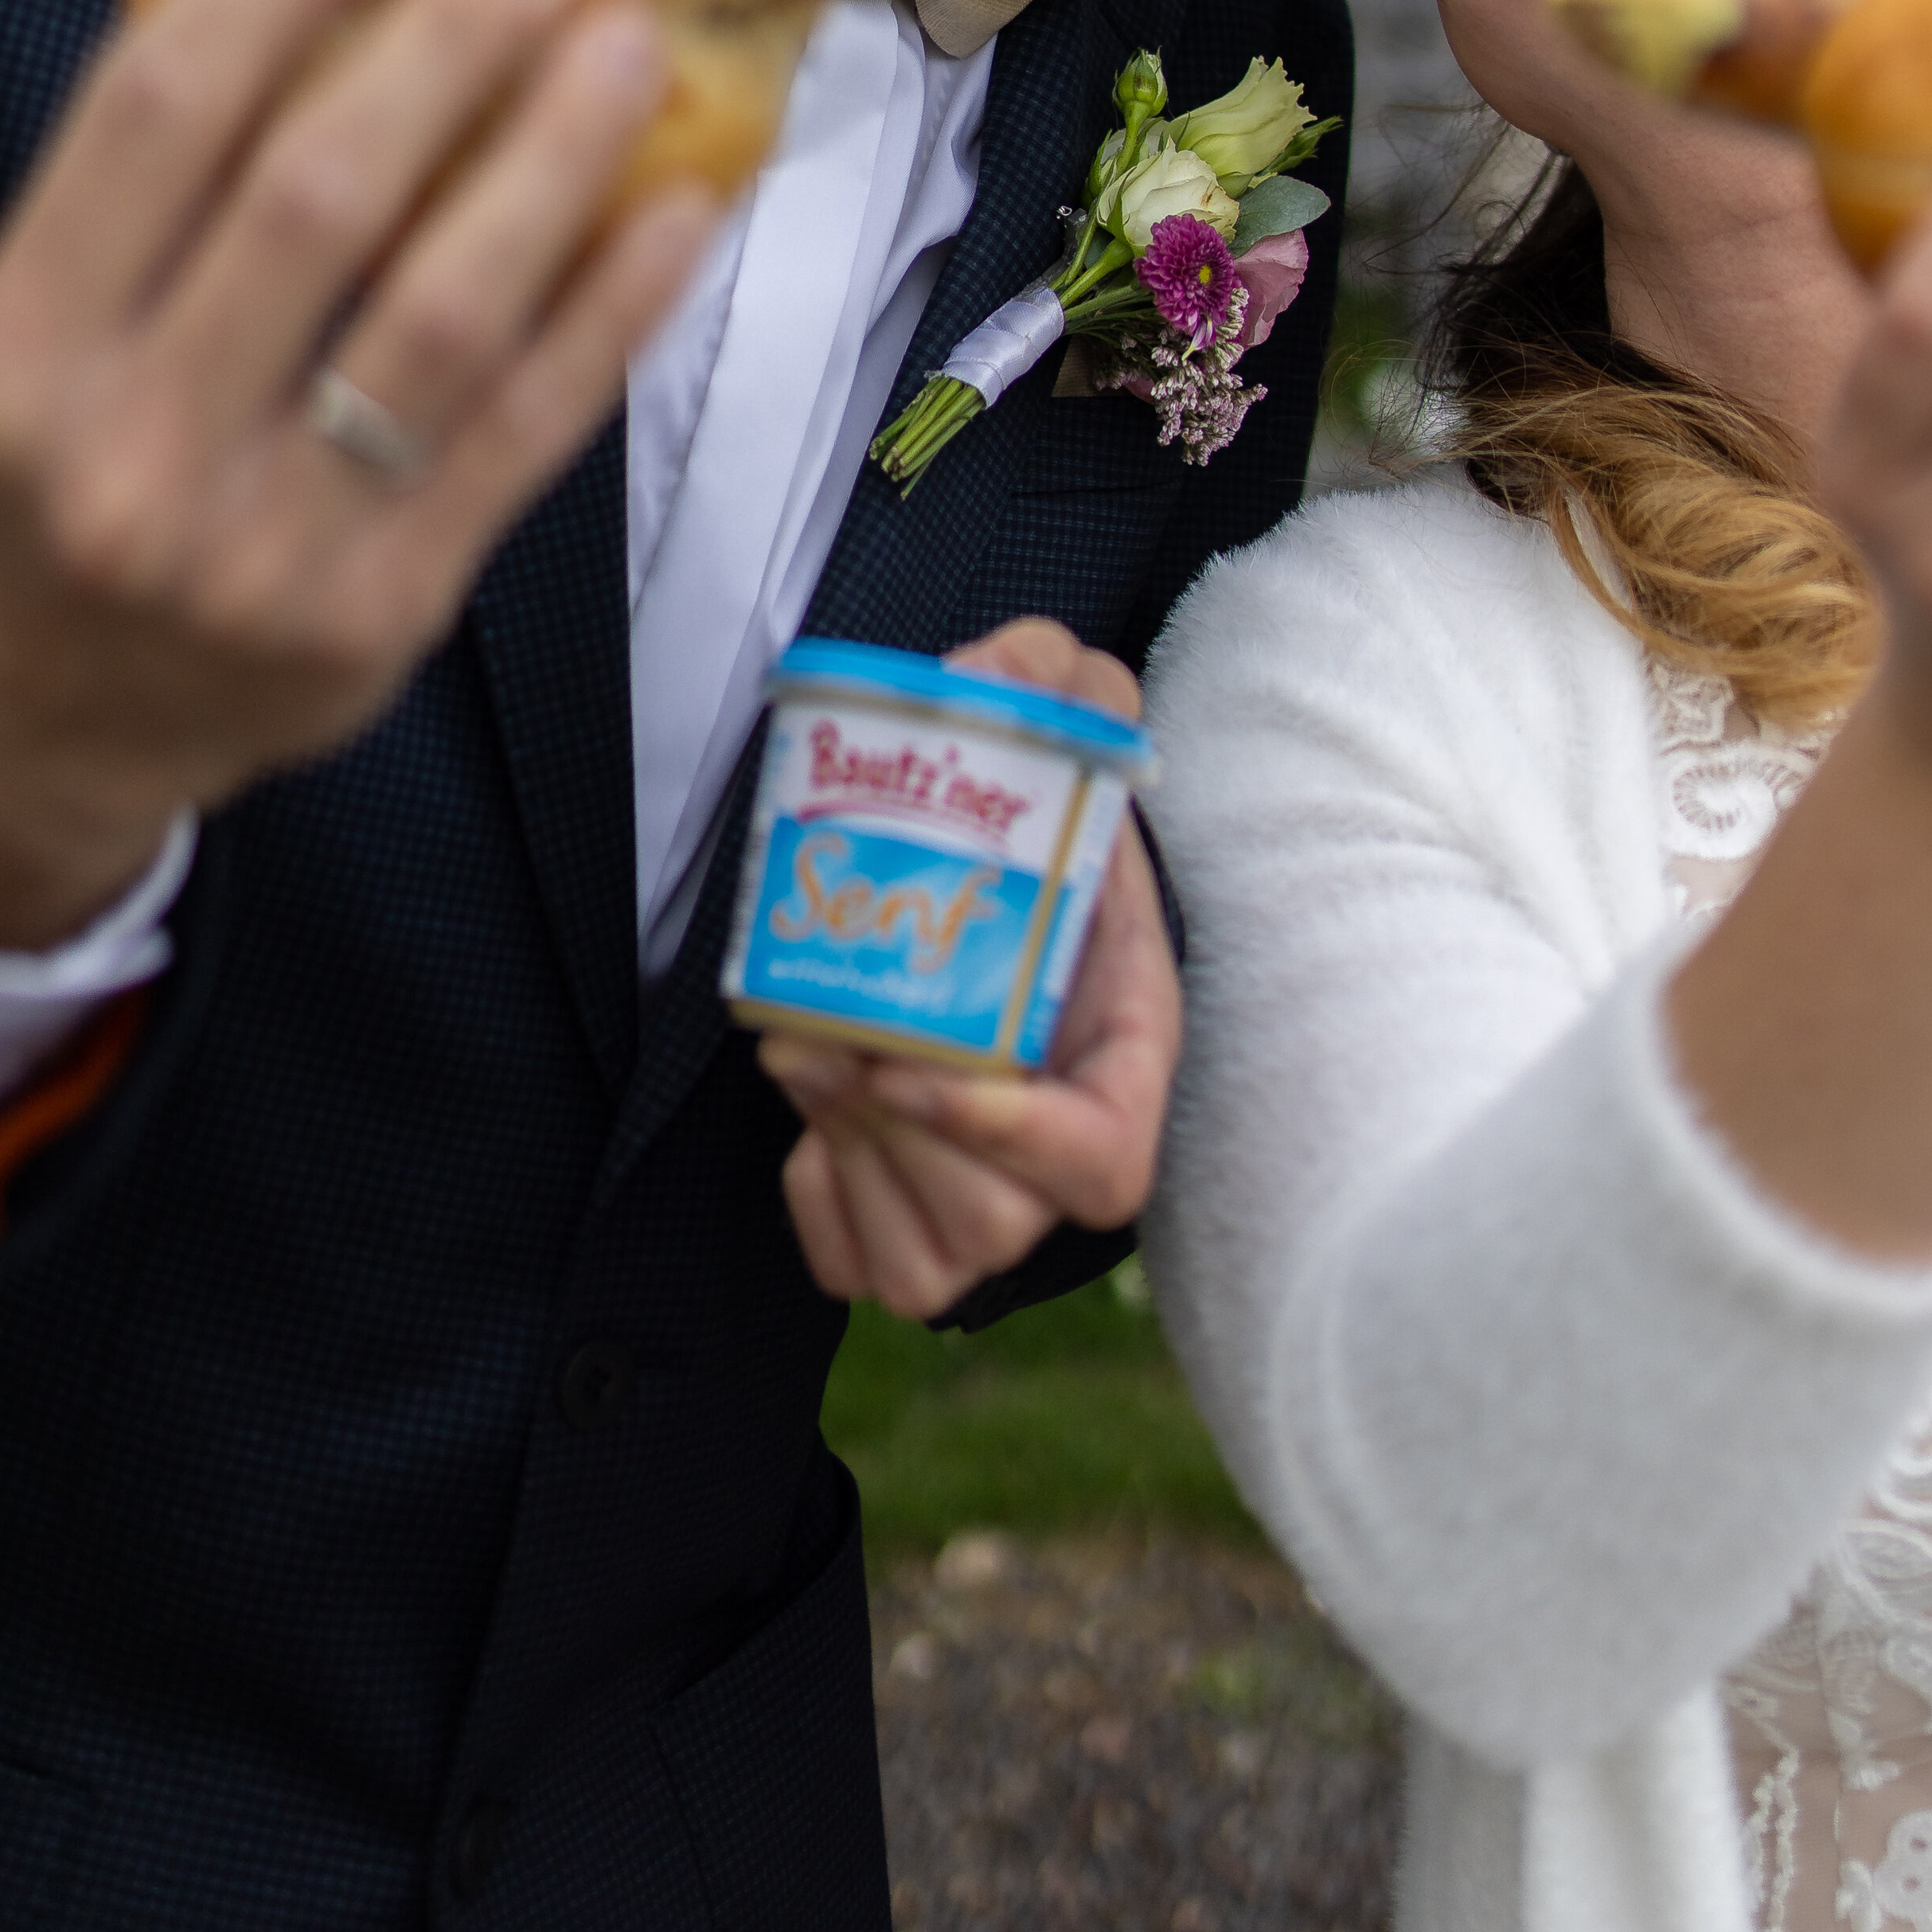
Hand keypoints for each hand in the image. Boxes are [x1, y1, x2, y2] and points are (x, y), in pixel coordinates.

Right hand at [0, 0, 719, 948]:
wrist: (54, 714)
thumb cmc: (78, 456)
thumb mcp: (48, 317)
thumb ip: (167, 168)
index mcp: (18, 347)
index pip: (157, 114)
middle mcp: (126, 448)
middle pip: (317, 197)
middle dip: (447, 42)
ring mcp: (263, 543)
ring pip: (445, 310)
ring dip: (555, 153)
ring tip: (628, 38)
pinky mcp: (389, 608)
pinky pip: (532, 426)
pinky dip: (615, 303)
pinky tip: (679, 203)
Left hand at [762, 616, 1180, 1319]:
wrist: (978, 872)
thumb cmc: (1027, 808)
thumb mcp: (1055, 723)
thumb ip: (1049, 678)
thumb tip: (1015, 661)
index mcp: (1125, 1052)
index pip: (1105, 1162)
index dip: (1015, 1139)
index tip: (915, 1069)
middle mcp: (1065, 1146)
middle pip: (997, 1219)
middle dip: (893, 1139)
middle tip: (820, 1044)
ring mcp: (992, 1196)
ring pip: (925, 1262)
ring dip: (851, 1167)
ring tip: (806, 1058)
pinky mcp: (914, 1218)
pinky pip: (860, 1270)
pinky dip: (823, 1215)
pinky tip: (810, 1127)